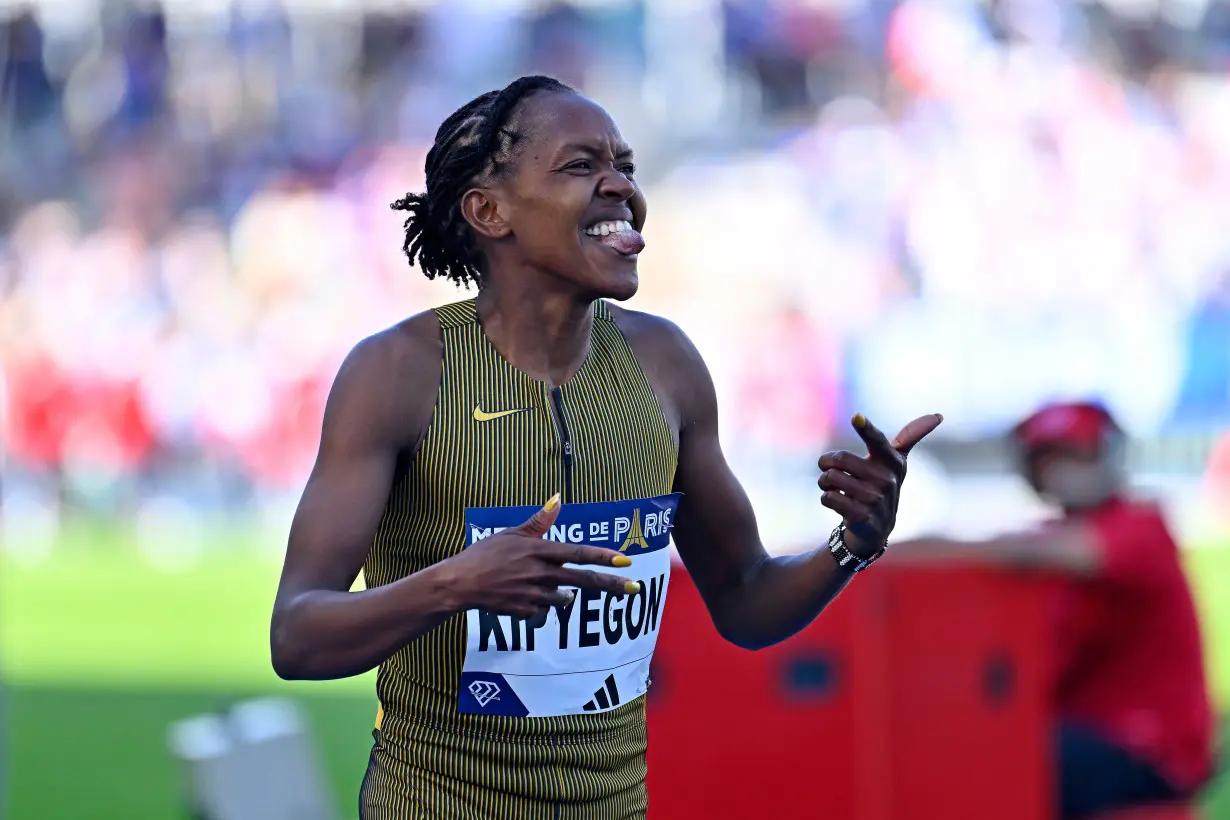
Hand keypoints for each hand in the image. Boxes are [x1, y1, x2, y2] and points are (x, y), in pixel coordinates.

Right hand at [439, 495, 640, 617]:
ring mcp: (534, 595)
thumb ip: (539, 522)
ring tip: (536, 584)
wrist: (460, 584)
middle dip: (611, 585)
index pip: (578, 553)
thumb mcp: (511, 534)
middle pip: (583, 581)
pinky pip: (542, 611)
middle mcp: (541, 573)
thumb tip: (557, 499)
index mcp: (539, 551)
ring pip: (563, 599)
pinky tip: (520, 596)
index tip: (625, 560)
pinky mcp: (526, 612)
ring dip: (561, 594)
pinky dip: (538, 605)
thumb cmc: (484, 554)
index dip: (604, 557)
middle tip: (635, 588)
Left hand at [817, 413, 943, 557]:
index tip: (856, 417)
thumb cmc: (881, 484)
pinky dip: (826, 498)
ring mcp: (875, 499)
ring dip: (824, 482)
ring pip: (830, 478)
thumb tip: (939, 416)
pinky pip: (829, 497)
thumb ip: (910, 436)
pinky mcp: (861, 516)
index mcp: (893, 461)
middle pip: (840, 458)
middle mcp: (886, 480)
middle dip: (827, 463)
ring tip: (835, 488)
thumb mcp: (895, 461)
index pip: (877, 441)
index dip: (866, 429)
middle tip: (830, 469)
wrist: (876, 527)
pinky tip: (838, 503)